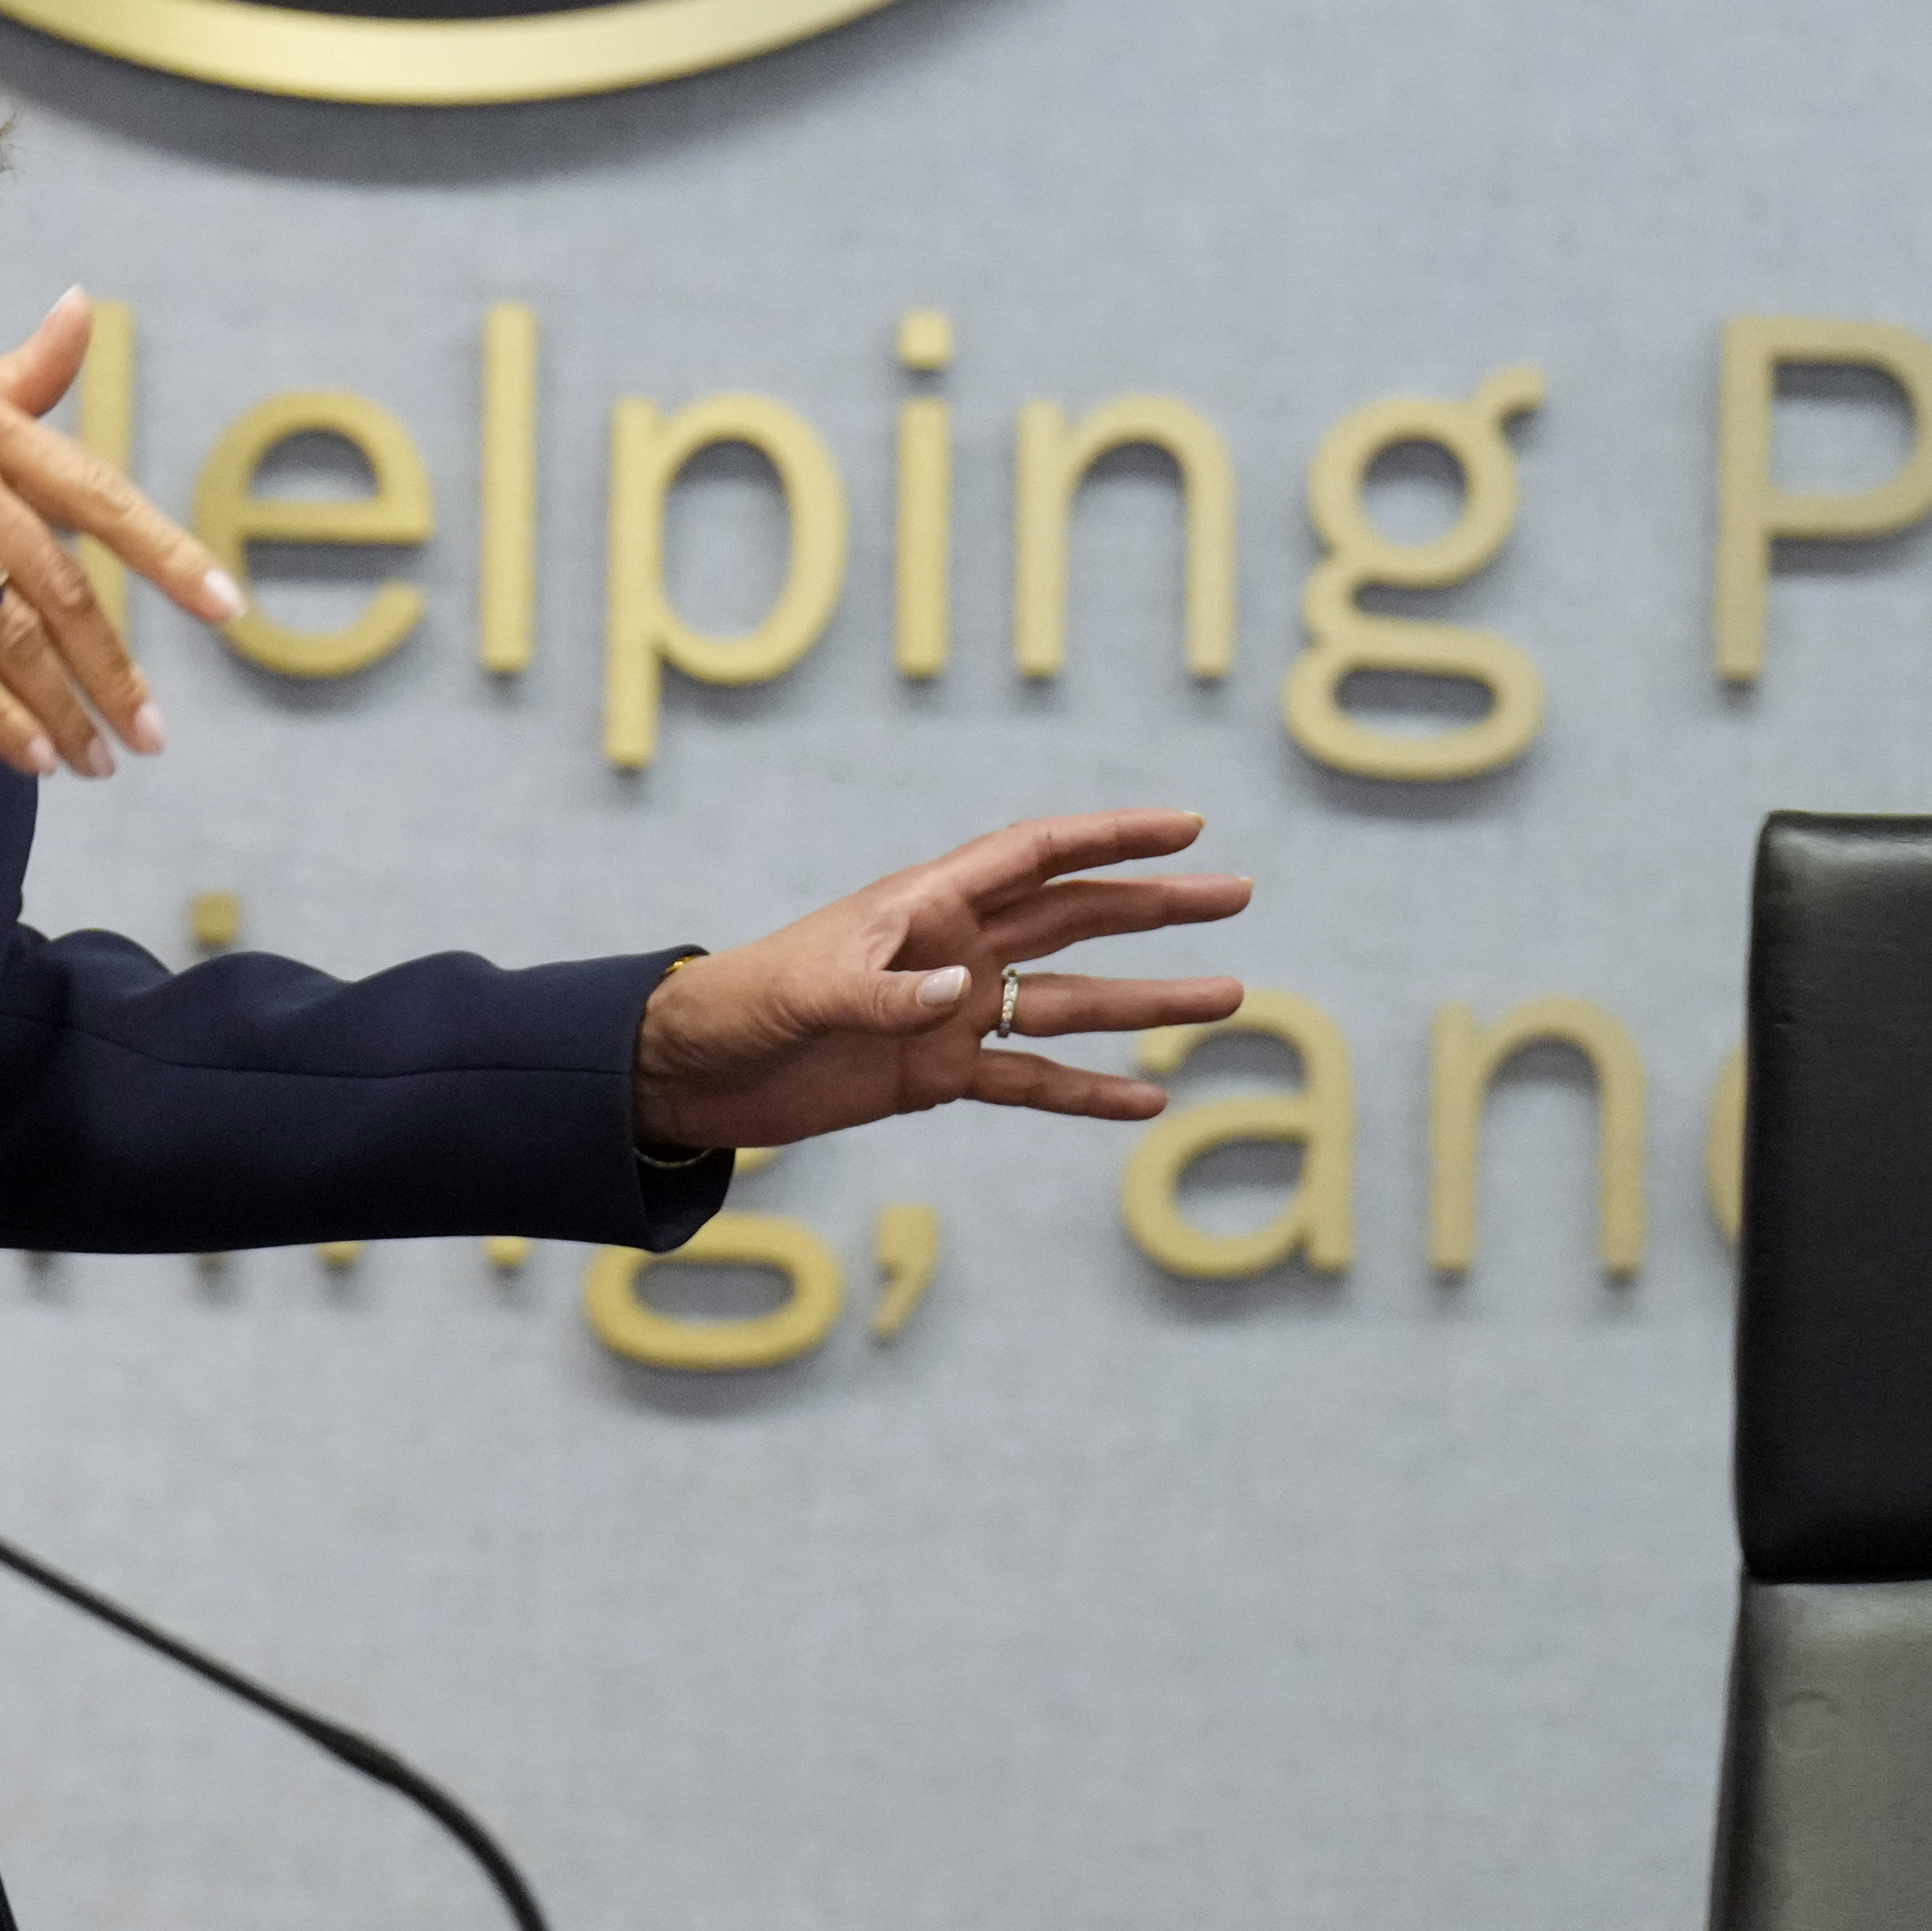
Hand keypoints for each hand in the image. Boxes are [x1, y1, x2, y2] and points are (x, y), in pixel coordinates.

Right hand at [0, 288, 240, 776]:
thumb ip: (16, 376)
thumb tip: (84, 308)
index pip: (96, 493)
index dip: (168, 555)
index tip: (227, 610)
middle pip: (61, 588)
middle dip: (115, 671)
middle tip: (152, 731)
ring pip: (12, 638)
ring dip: (65, 709)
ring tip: (102, 758)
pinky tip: (36, 758)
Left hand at [633, 808, 1249, 1155]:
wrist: (696, 1072)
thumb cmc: (742, 1005)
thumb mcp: (805, 991)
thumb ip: (884, 992)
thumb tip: (962, 992)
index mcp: (926, 904)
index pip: (1036, 855)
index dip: (1110, 838)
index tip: (1187, 827)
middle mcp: (954, 951)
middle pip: (1076, 918)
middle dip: (1154, 906)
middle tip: (1235, 894)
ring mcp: (953, 1013)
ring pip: (1070, 1001)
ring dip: (1147, 1000)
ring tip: (1228, 995)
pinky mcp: (937, 1075)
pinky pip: (1029, 1081)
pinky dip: (1087, 1093)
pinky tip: (1148, 1103)